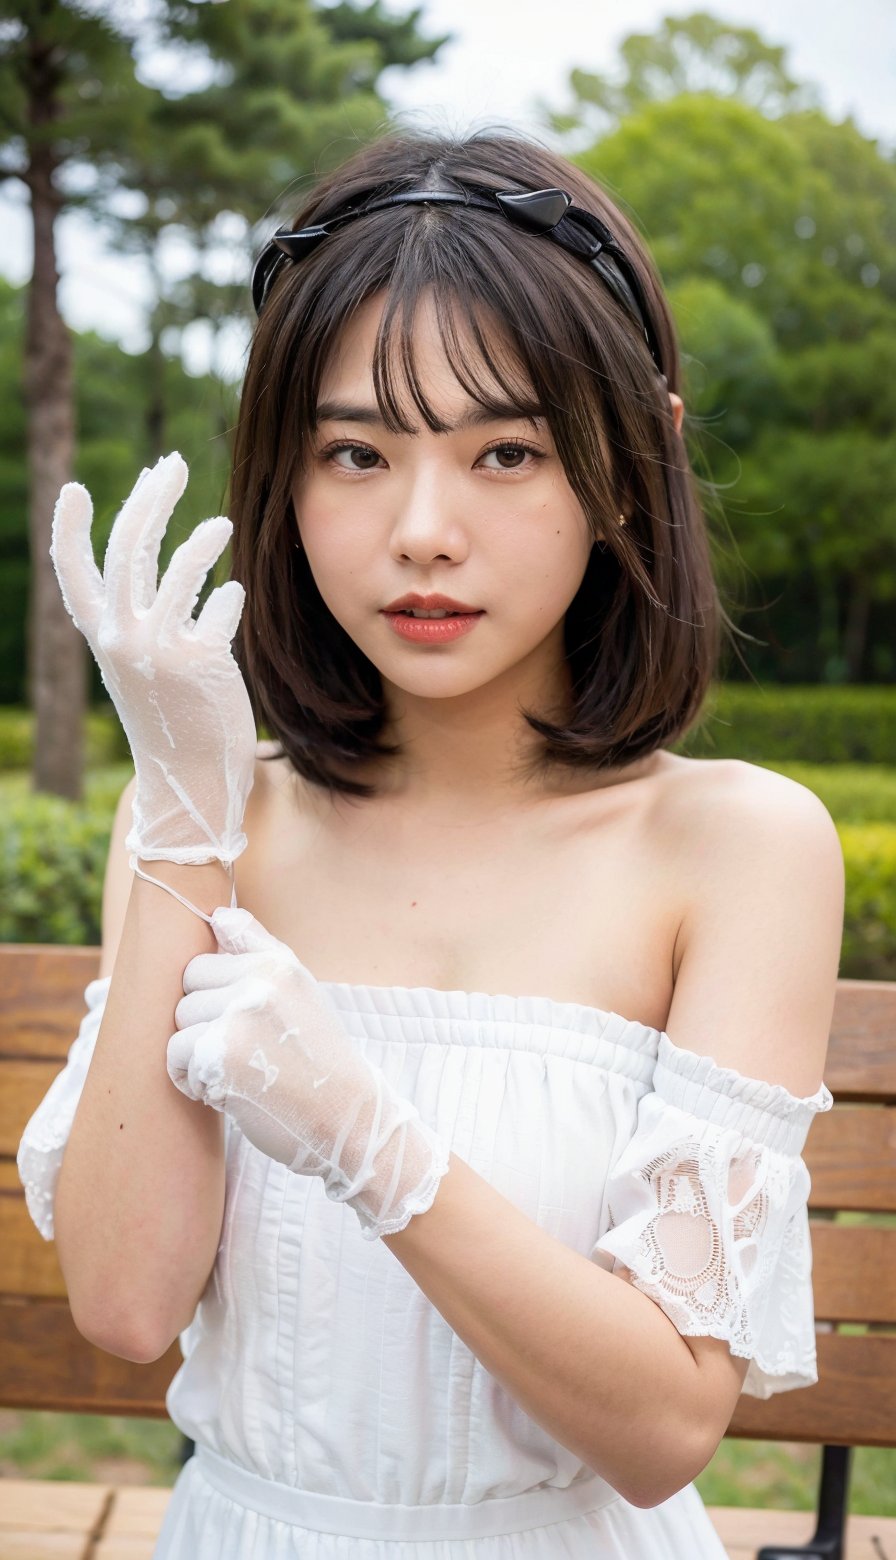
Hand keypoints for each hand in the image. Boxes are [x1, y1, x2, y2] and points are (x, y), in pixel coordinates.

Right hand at [50, 453, 256, 866]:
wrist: (189, 781)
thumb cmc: (172, 716)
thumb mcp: (140, 663)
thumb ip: (141, 612)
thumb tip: (154, 552)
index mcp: (100, 636)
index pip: (72, 571)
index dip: (68, 527)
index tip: (74, 488)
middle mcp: (120, 639)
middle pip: (127, 548)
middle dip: (150, 499)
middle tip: (171, 466)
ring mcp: (157, 651)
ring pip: (173, 572)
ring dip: (199, 541)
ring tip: (222, 524)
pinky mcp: (199, 665)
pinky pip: (216, 611)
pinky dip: (226, 596)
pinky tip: (233, 590)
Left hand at [168, 907, 450, 1239]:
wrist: (350, 1120)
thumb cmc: (319, 1059)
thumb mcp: (299, 991)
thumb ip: (258, 949)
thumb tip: (218, 915)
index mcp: (278, 962)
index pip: (205, 960)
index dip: (214, 998)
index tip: (243, 1024)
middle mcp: (259, 981)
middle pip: (186, 990)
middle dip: (203, 1023)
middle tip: (244, 1053)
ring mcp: (239, 1015)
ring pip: (179, 1024)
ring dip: (196, 1054)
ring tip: (239, 1072)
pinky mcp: (220, 1054)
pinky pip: (175, 1056)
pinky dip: (192, 1080)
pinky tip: (226, 1090)